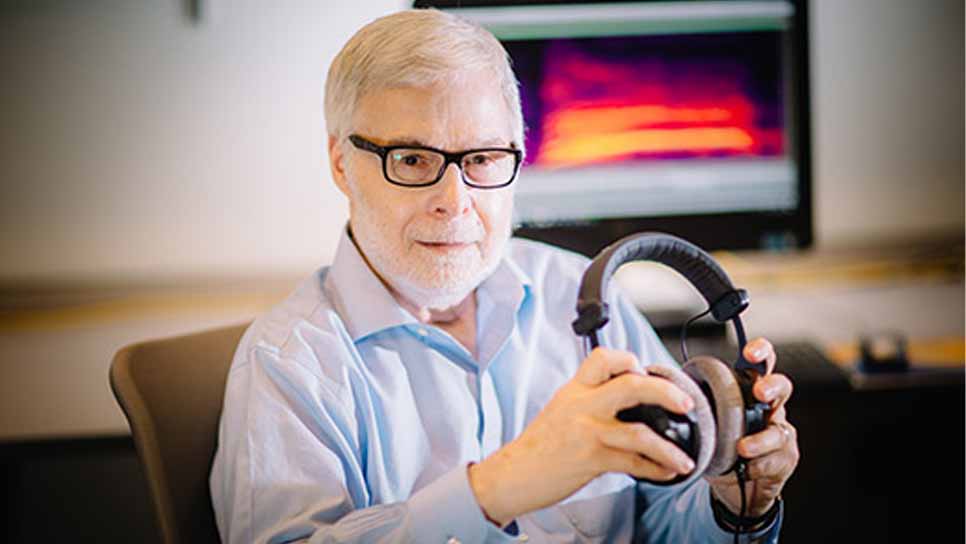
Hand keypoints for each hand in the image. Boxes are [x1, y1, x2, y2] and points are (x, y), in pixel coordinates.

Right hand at [468, 348, 695, 525]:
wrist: (513, 474)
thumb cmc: (540, 446)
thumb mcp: (562, 409)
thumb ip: (591, 399)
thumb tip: (628, 396)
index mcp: (575, 390)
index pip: (603, 357)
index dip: (629, 359)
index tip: (645, 371)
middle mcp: (582, 405)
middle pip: (631, 385)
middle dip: (665, 392)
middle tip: (685, 403)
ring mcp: (587, 432)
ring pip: (638, 431)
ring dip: (668, 448)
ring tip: (683, 457)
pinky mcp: (590, 459)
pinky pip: (632, 464)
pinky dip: (655, 469)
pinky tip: (665, 472)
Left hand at [705, 337, 799, 518]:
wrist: (732, 484)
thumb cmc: (718, 443)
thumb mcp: (703, 419)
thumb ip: (691, 400)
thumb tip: (657, 379)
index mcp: (748, 391)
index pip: (760, 363)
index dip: (760, 352)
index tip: (749, 353)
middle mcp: (769, 408)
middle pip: (782, 387)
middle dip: (772, 386)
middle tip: (759, 394)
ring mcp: (779, 432)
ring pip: (779, 430)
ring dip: (761, 440)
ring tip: (742, 448)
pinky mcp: (784, 458)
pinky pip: (776, 459)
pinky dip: (758, 465)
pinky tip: (745, 469)